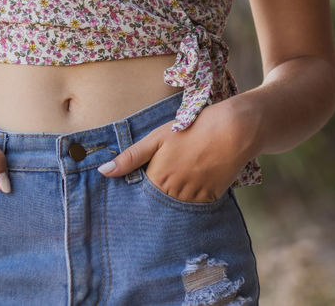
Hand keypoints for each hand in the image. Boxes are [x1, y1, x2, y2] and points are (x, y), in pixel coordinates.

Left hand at [97, 96, 256, 202]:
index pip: (142, 194)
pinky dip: (193, 194)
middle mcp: (174, 194)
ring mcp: (194, 198)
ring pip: (177, 204)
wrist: (231, 130)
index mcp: (158, 179)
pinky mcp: (211, 198)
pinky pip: (196, 204)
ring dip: (175, 195)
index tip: (144, 178)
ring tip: (182, 173)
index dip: (142, 185)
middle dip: (158, 193)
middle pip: (159, 201)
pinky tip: (196, 176)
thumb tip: (103, 172)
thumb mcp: (157, 138)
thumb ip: (130, 157)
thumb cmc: (190, 129)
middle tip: (167, 172)